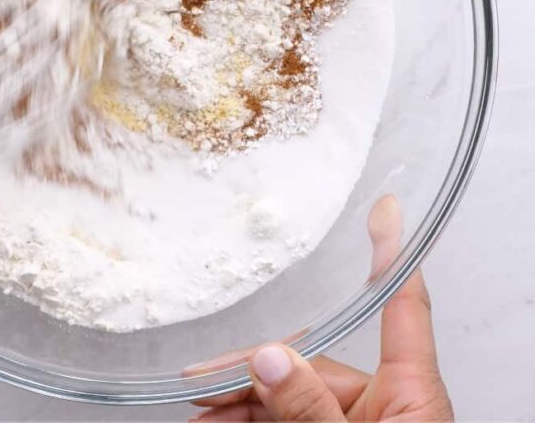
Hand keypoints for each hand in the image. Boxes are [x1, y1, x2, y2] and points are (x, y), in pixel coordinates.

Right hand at [190, 196, 453, 421]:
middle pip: (316, 364)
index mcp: (412, 397)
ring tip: (198, 411)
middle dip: (253, 371)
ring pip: (293, 399)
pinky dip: (251, 422)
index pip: (404, 307)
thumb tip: (269, 359)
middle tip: (201, 384)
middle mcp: (388, 407)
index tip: (387, 209)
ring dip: (243, 404)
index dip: (395, 252)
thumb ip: (311, 412)